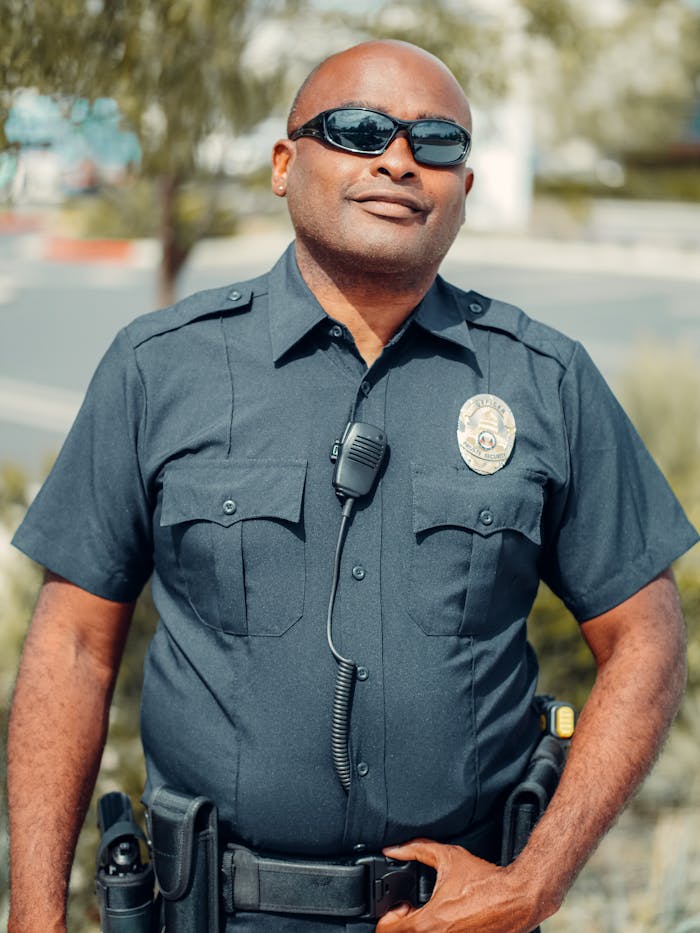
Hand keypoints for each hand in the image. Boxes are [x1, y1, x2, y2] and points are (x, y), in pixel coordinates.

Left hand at [376, 839, 540, 932]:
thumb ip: (416, 850)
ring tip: (433, 916)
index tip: (402, 905)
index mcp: (430, 923)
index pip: (387, 931)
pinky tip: (449, 921)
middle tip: (414, 910)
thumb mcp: (448, 857)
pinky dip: (441, 931)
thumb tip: (393, 849)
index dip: (390, 916)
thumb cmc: (486, 880)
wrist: (517, 897)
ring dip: (423, 929)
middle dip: (404, 924)